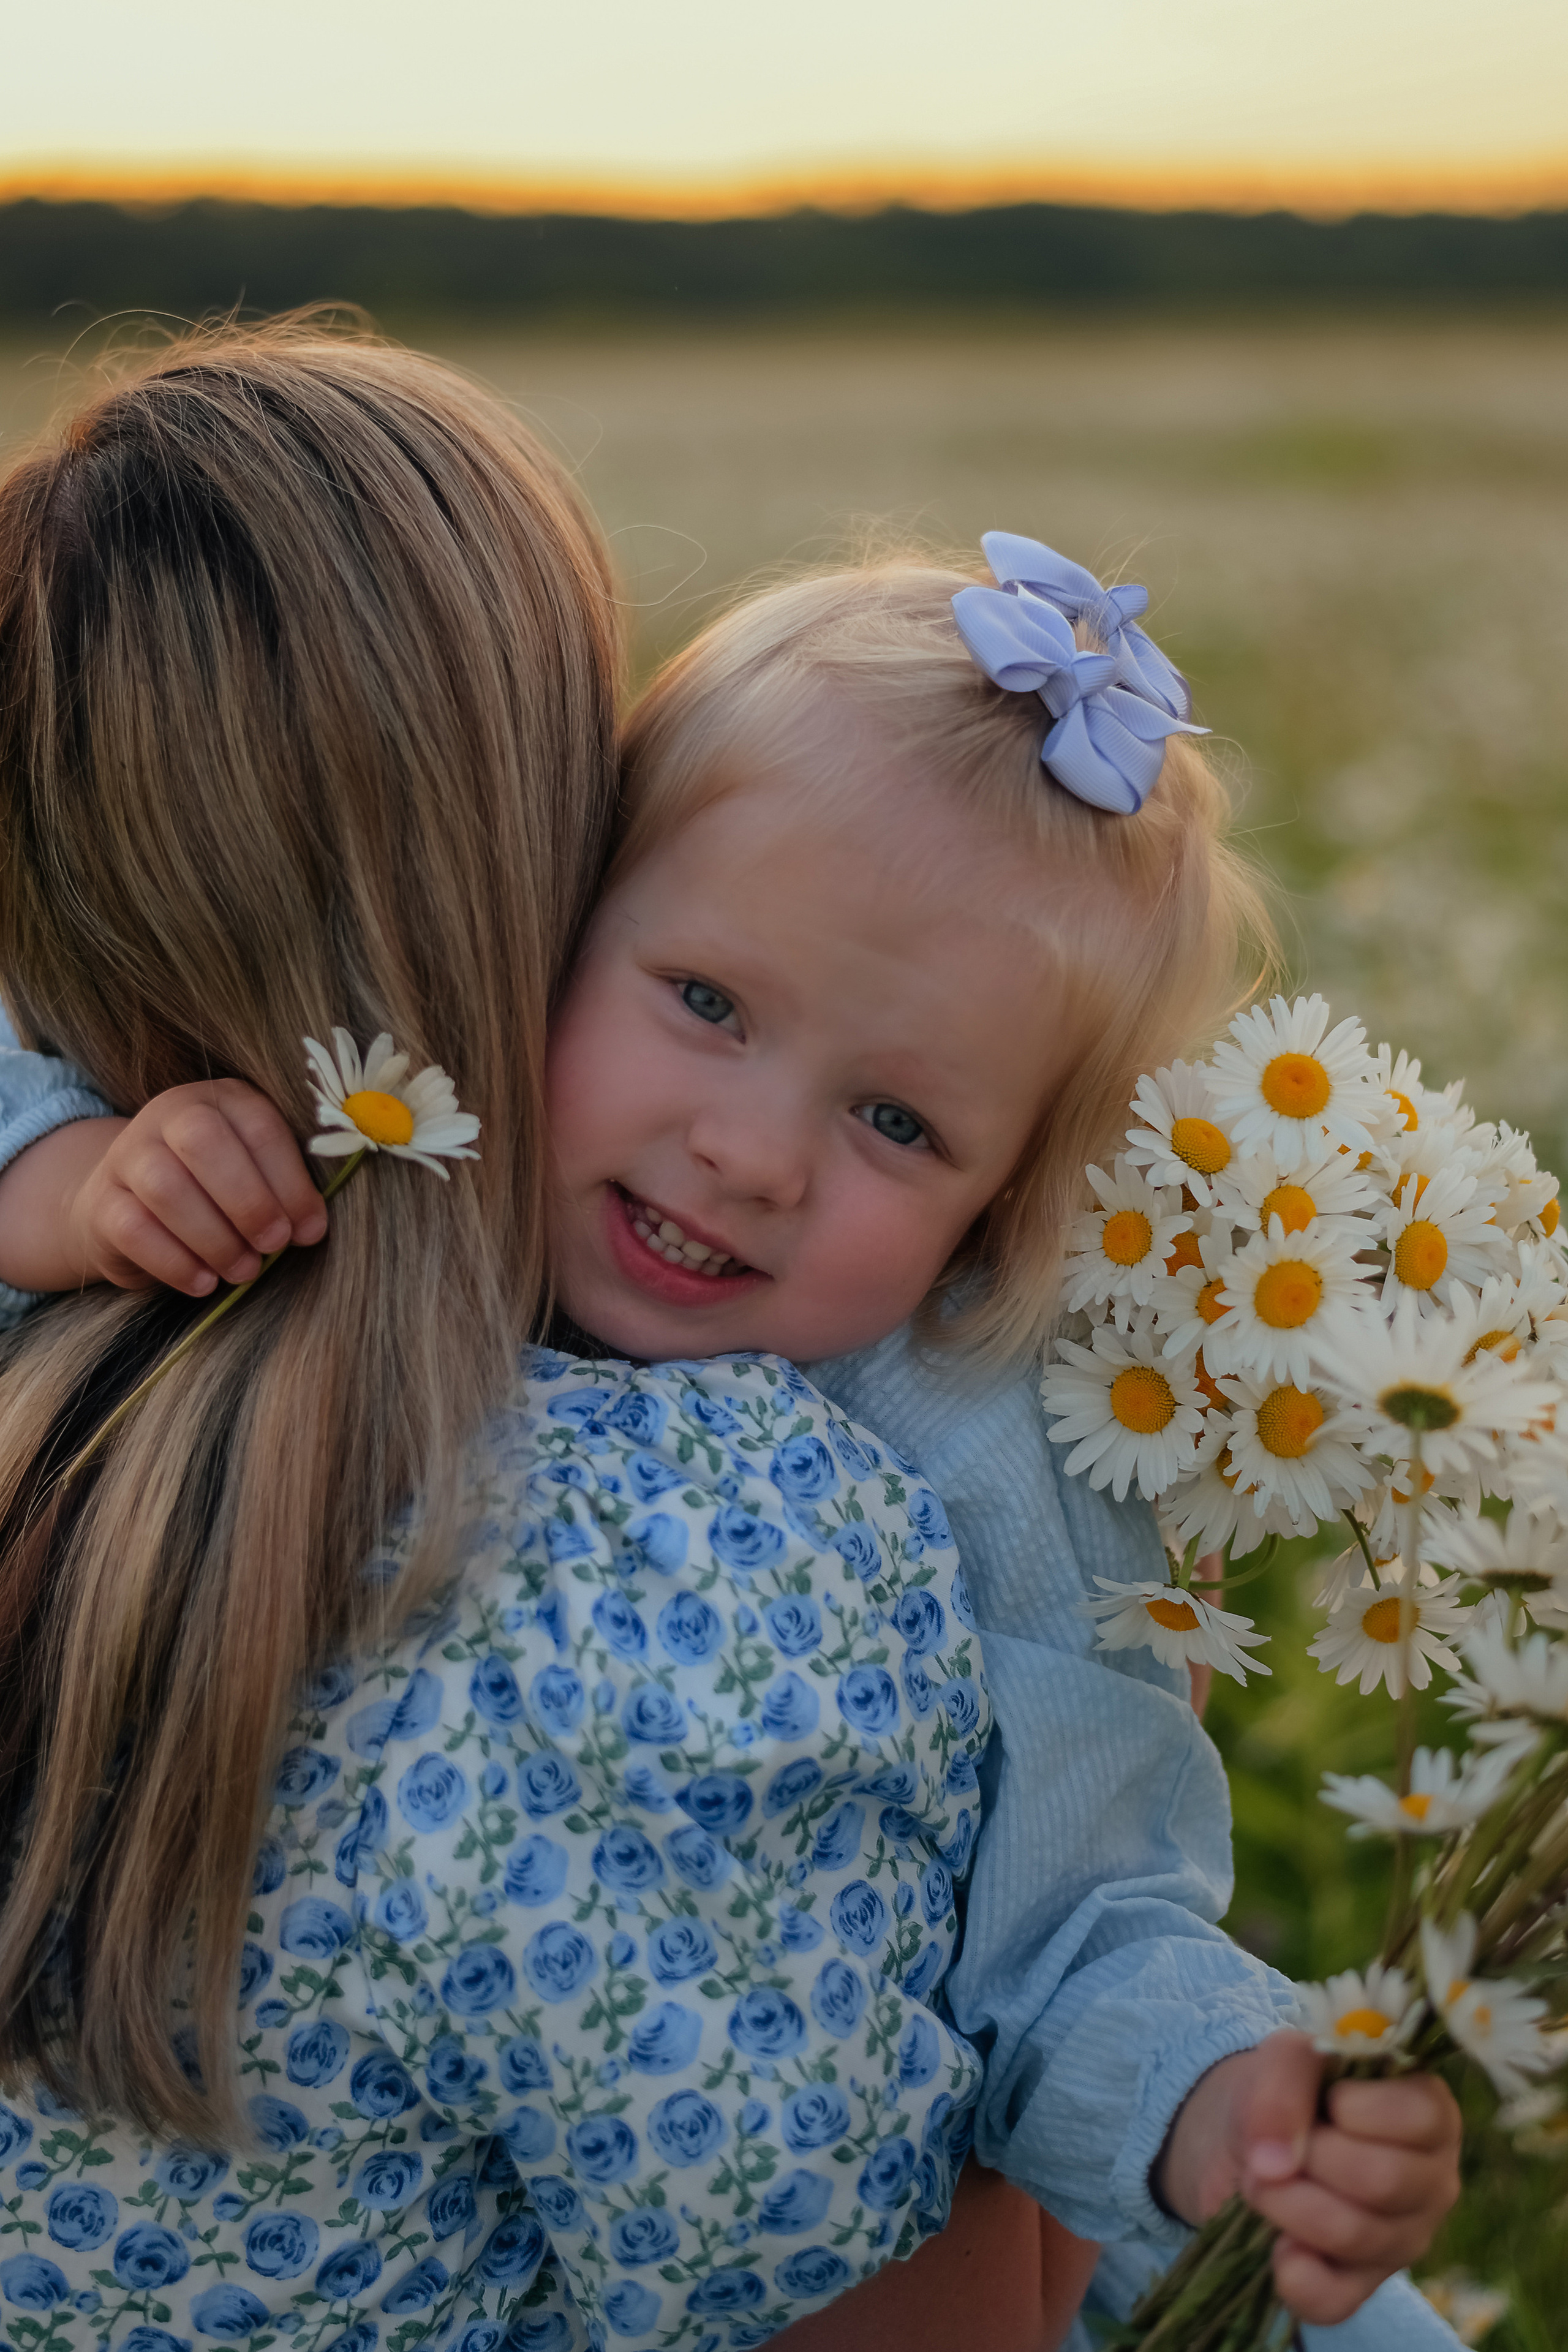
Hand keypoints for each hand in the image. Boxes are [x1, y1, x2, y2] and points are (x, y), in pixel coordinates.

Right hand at [0, 1082, 325, 1299]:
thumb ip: (284, 1189)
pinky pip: (134, 1229)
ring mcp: (128, 1155)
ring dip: (215, 1237)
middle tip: (275, 1245)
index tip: (310, 1230)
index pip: (259, 1127)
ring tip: (245, 1270)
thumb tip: (311, 1228)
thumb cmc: (218, 1193)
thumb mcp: (255, 1176)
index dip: (290, 1181)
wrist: (134, 1206)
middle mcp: (170, 1115)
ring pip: (165, 1187)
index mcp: (223, 1100)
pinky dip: (176, 1262)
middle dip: (248, 1201)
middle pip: (203, 1141)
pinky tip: (205, 1282)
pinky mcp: (101, 1202)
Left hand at [1155, 2031, 1461, 2326]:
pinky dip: (1293, 2274)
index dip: (1354, 2109)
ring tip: (1261, 2180)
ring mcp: (1405, 2238)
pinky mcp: (1365, 2285)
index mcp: (1430, 2112)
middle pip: (1383, 2181)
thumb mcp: (1284, 2058)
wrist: (1251, 2137)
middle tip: (1274, 2145)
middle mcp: (1432, 2180)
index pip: (1420, 2118)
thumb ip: (1283, 2087)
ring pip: (1355, 2235)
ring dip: (1287, 2203)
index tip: (1324, 2100)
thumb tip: (1275, 2164)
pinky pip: (1334, 2300)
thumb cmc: (1287, 2089)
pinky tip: (1276, 2244)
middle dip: (1308, 2159)